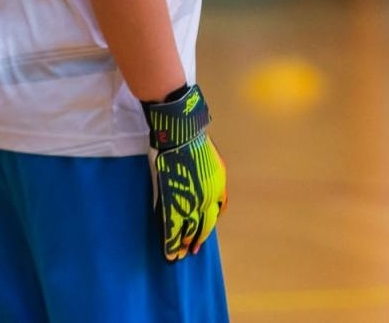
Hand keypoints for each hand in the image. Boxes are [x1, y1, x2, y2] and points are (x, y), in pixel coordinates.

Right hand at [143, 84, 227, 261]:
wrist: (182, 134)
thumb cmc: (193, 140)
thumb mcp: (211, 159)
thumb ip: (209, 175)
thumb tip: (205, 185)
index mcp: (219, 186)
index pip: (216, 212)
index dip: (208, 223)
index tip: (202, 233)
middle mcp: (209, 198)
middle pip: (205, 225)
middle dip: (198, 239)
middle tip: (192, 251)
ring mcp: (192, 201)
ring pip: (190, 230)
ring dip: (183, 244)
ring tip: (179, 256)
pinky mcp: (175, 203)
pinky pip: (174, 228)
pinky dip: (172, 242)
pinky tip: (170, 251)